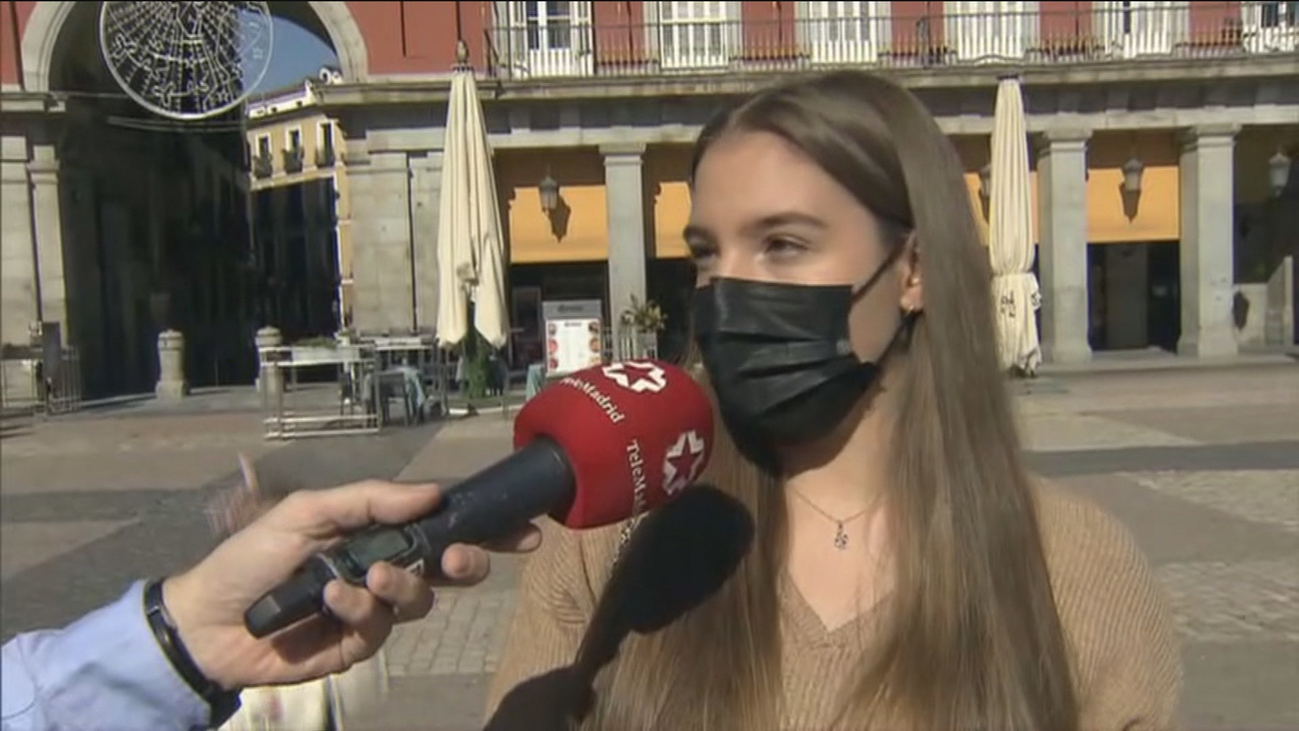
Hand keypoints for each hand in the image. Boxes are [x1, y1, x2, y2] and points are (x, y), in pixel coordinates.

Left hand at [161, 480, 541, 689]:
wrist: (207, 619)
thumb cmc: (253, 556)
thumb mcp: (309, 511)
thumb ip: (372, 500)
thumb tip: (433, 493)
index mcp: (377, 533)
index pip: (440, 526)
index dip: (484, 528)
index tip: (523, 529)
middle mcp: (385, 569)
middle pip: (448, 567)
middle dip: (465, 561)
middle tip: (459, 559)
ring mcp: (374, 609)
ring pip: (420, 599)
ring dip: (402, 584)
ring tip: (369, 577)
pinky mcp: (359, 644)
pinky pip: (381, 625)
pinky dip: (359, 607)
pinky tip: (331, 598)